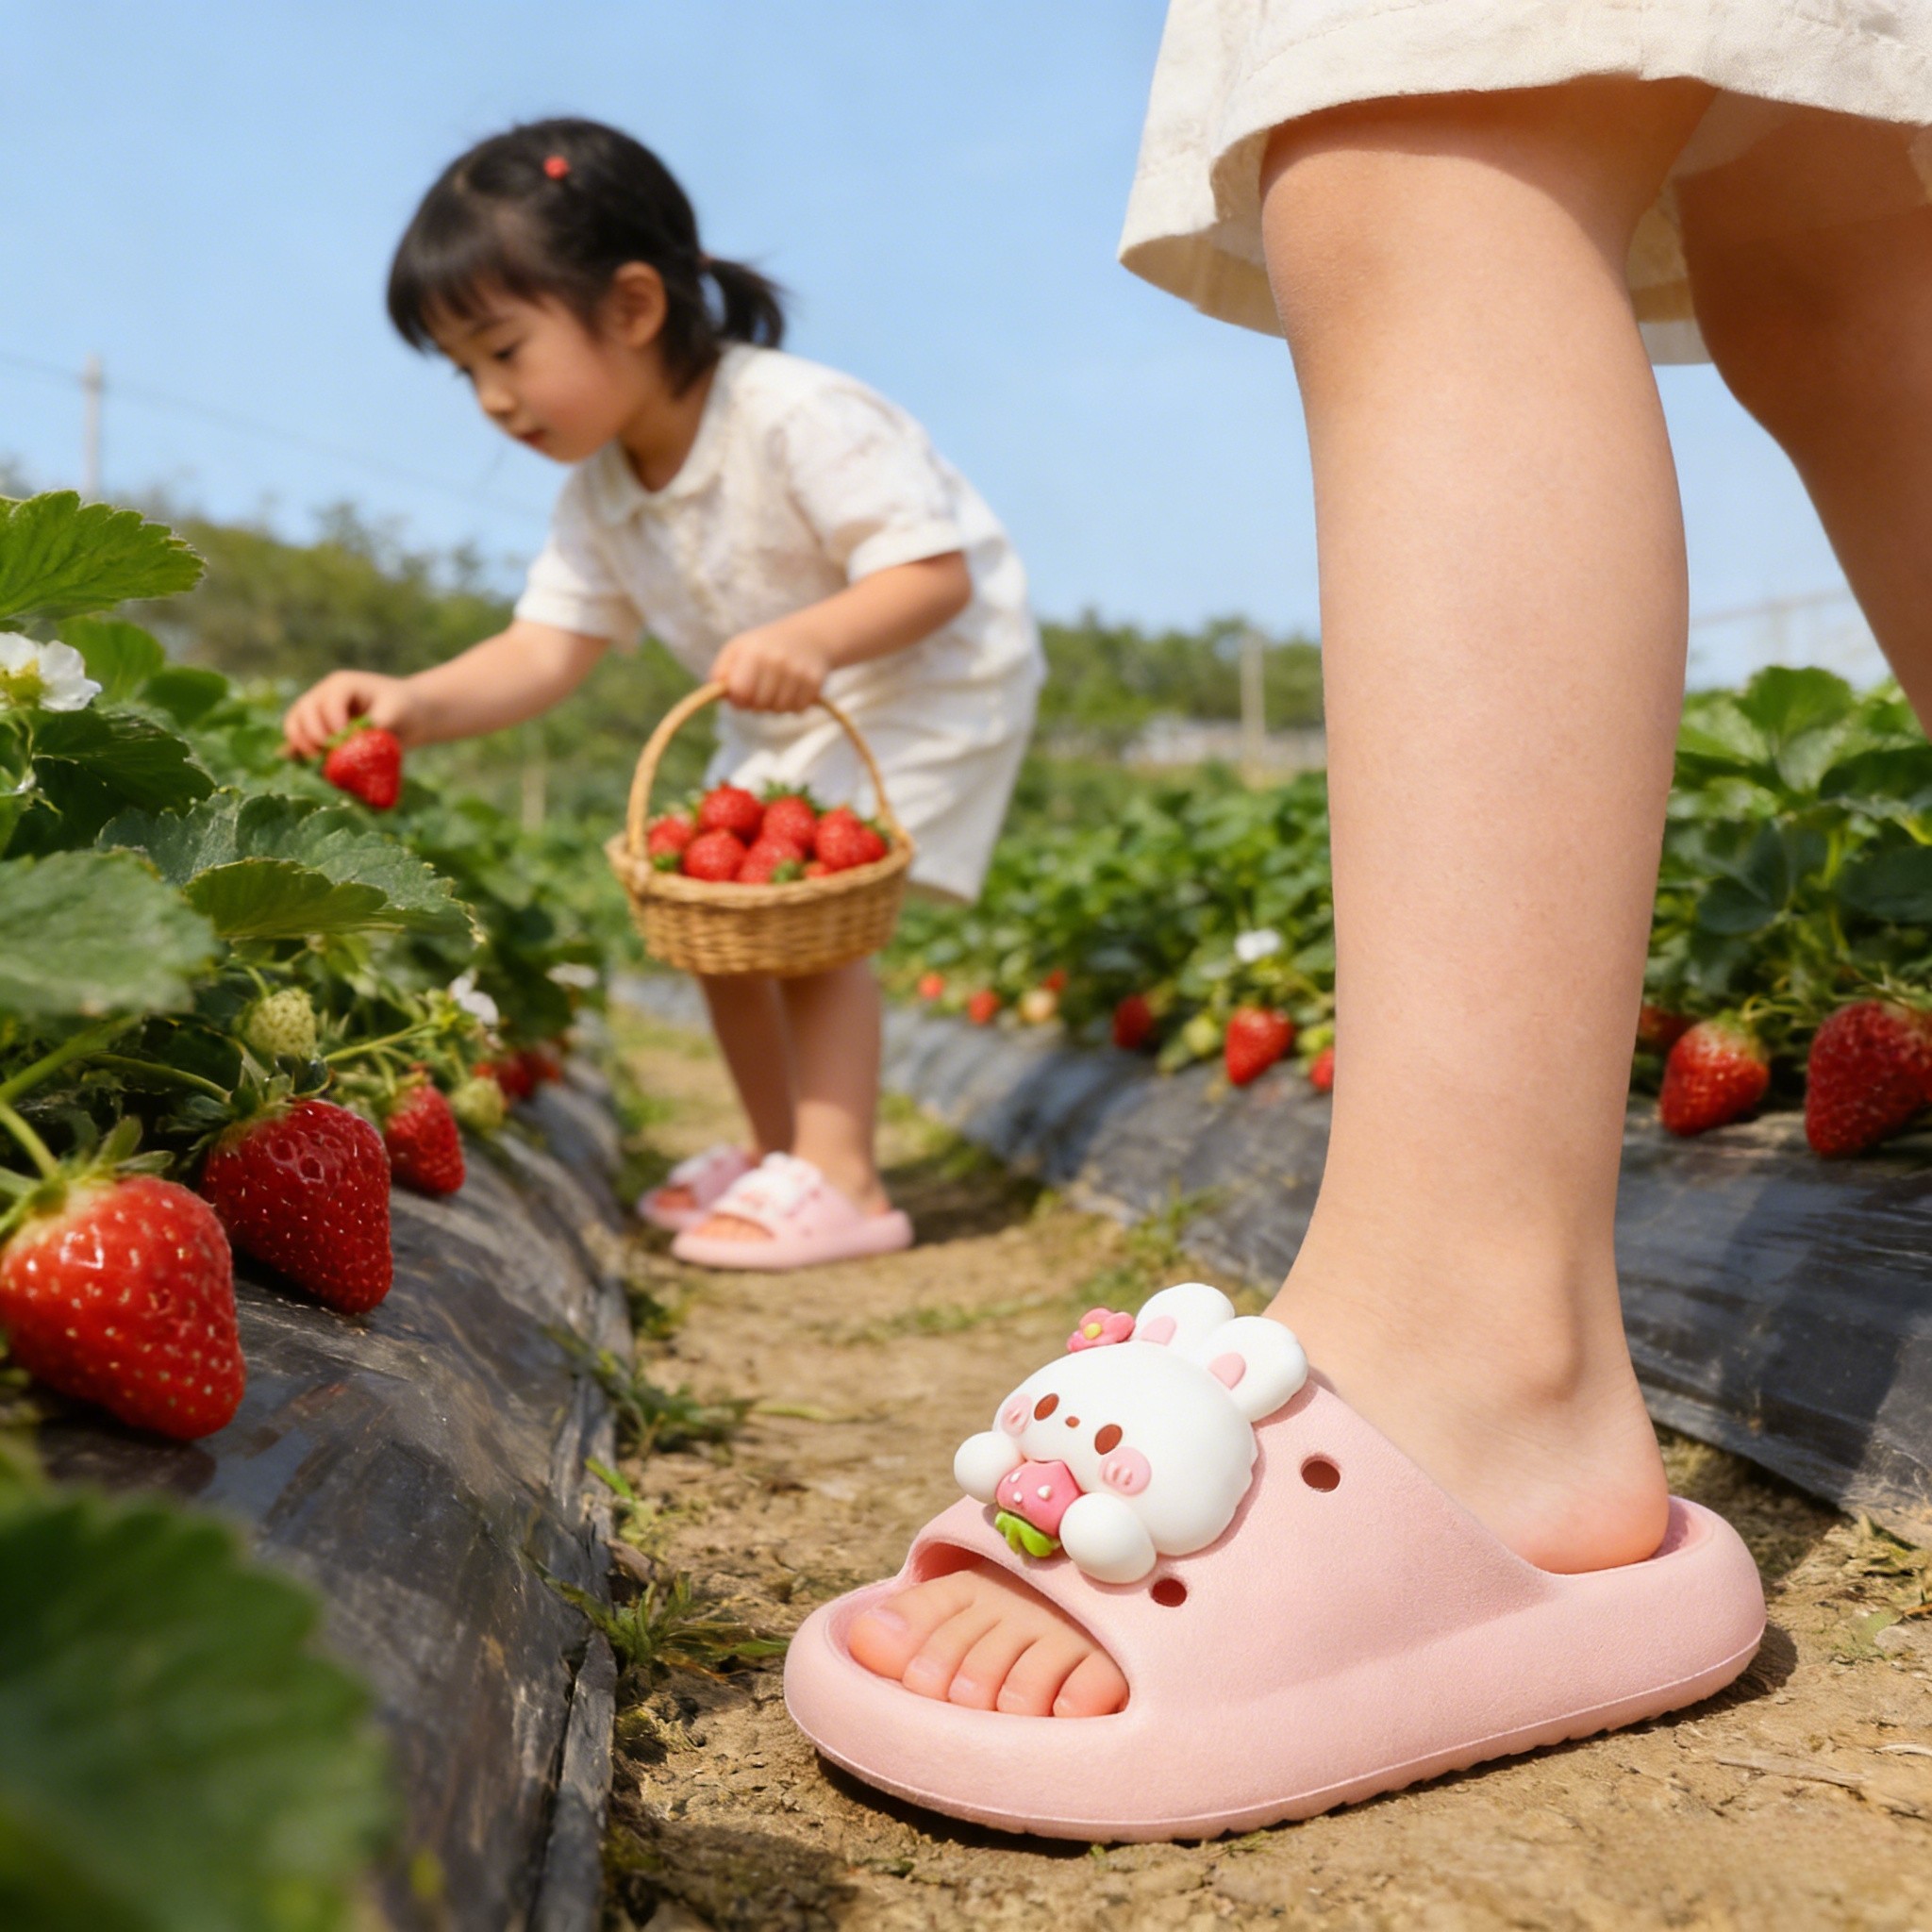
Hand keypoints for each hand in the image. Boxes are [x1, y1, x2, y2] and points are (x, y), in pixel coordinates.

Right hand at [282, 671, 421, 759]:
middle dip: (314, 737)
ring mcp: (317, 711)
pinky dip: (297, 751)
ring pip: (295, 723)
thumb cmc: (405, 708)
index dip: (333, 725)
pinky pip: (298, 739)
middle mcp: (324, 695)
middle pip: (303, 712)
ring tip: (319, 762)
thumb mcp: (396, 713)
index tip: (347, 742)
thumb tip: (354, 745)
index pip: (328, 703)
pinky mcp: (318, 729)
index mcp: (342, 685)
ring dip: (301, 744)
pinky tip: (302, 765)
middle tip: (331, 757)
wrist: (410, 713)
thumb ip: (376, 726)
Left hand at [709, 619, 831, 712]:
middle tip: (761, 690)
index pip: (740, 692)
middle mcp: (776, 660)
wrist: (808, 637)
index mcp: (753, 651)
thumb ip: (721, 672)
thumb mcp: (737, 649)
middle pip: (759, 705)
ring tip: (777, 688)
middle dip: (757, 704)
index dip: (738, 699)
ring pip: (779, 710)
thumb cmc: (764, 647)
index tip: (741, 694)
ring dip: (775, 706)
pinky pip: (798, 709)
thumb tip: (716, 694)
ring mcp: (797, 671)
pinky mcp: (814, 681)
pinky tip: (793, 689)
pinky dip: (793, 705)